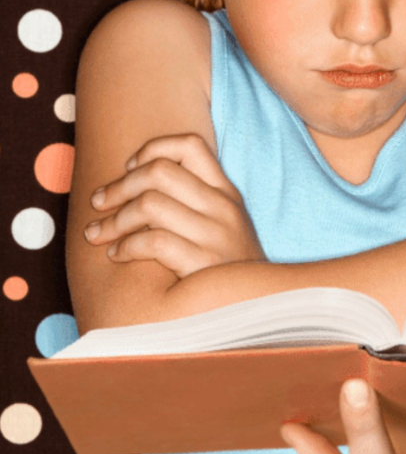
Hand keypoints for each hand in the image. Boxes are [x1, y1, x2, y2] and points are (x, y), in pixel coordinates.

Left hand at [83, 133, 263, 277]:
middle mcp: (223, 207)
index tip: (130, 168)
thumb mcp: (224, 224)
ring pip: (150, 204)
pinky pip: (153, 242)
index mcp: (226, 192)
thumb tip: (138, 179)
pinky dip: (125, 246)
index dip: (151, 149)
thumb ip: (194, 200)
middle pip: (159, 171)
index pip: (189, 145)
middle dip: (119, 186)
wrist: (259, 307)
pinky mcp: (203, 264)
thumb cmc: (228, 267)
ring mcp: (216, 235)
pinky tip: (116, 254)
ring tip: (98, 233)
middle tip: (98, 202)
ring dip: (114, 219)